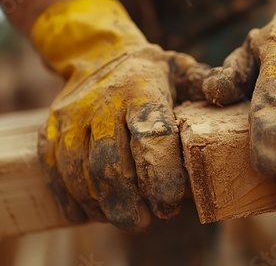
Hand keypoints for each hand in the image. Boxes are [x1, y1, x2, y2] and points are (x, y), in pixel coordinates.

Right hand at [34, 0, 207, 230]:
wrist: (98, 53)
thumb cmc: (151, 72)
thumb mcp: (182, 69)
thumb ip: (206, 84)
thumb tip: (223, 97)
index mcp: (141, 91)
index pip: (151, 136)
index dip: (161, 175)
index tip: (169, 203)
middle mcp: (103, 104)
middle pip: (109, 163)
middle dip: (127, 202)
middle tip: (144, 221)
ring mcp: (72, 117)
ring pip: (79, 172)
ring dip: (101, 205)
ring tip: (123, 219)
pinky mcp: (52, 128)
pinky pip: (53, 170)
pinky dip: (70, 198)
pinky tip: (89, 213)